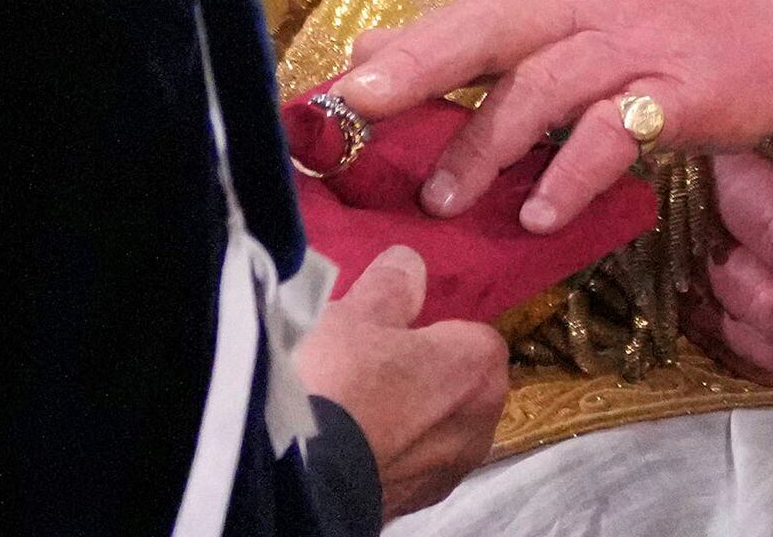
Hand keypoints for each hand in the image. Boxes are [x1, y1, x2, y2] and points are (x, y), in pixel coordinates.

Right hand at [294, 245, 508, 515]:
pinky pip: (405, 464)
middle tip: (363, 364)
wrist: (293, 478)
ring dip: (402, 417)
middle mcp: (479, 425)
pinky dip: (384, 452)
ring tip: (345, 404)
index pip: (471, 335)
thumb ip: (393, 285)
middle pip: (454, 385)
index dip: (429, 329)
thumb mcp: (356, 312)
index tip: (390, 329)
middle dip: (420, 375)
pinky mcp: (411, 506)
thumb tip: (409, 265)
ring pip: (431, 429)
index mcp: (479, 368)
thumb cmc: (334, 380)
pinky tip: (342, 441)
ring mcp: (446, 473)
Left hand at [331, 0, 772, 235]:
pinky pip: (613, 135)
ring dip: (489, 141)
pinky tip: (539, 213)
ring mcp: (631, 51)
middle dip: (420, 66)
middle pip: (489, 31)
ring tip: (443, 199)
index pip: (456, 19)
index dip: (393, 53)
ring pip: (544, 86)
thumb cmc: (661, 32)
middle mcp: (580, 11)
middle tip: (359, 107)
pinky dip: (571, 174)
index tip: (325, 93)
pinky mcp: (679, 93)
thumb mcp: (566, 24)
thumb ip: (475, 43)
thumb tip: (371, 52)